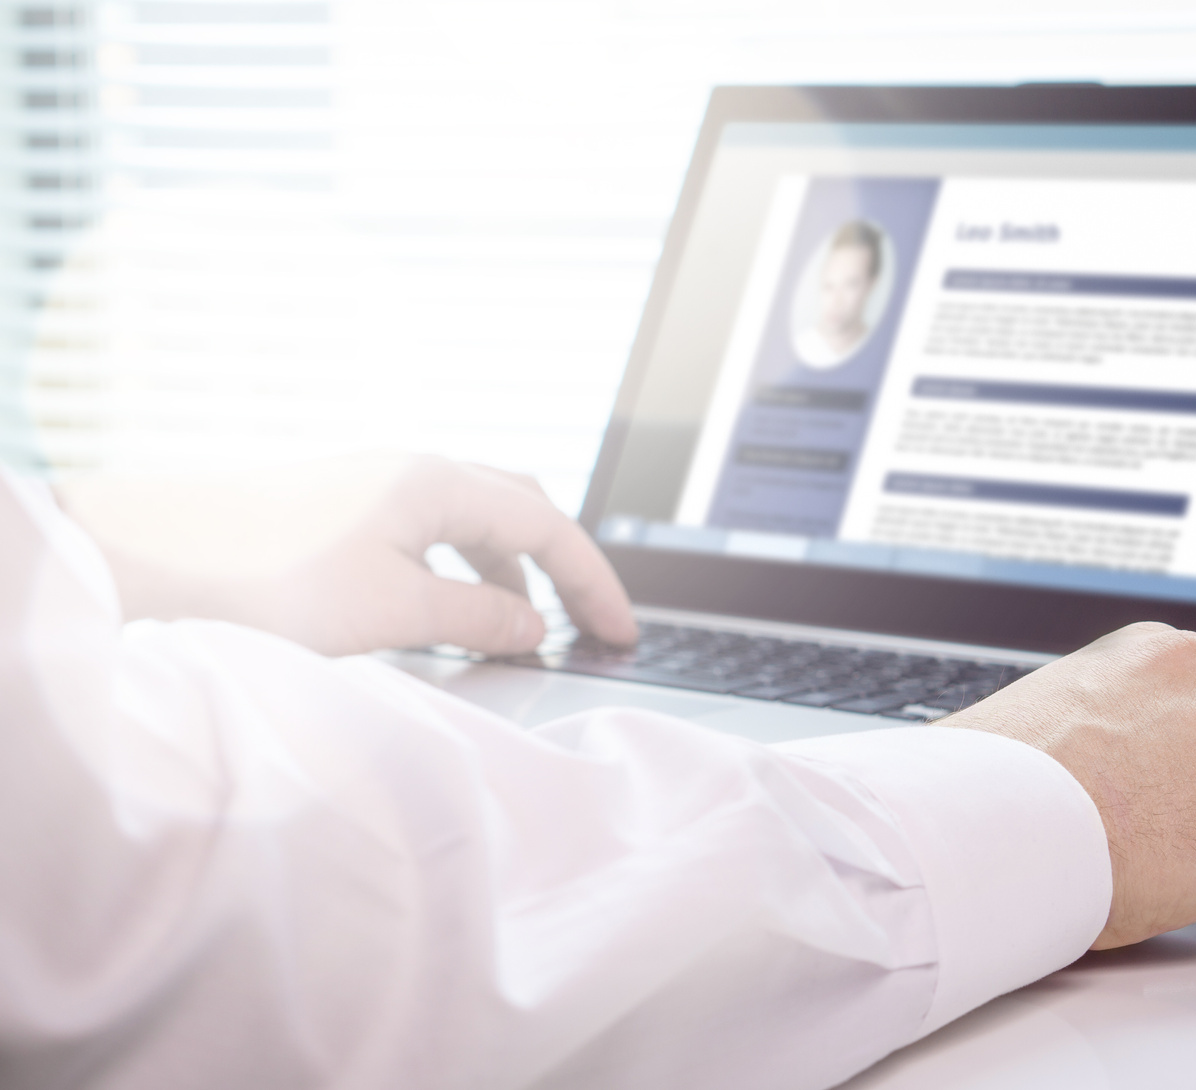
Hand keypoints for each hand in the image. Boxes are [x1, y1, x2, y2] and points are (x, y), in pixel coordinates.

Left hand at [54, 452, 636, 656]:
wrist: (147, 556)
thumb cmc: (265, 578)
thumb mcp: (392, 612)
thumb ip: (475, 619)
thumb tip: (532, 625)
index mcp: (437, 482)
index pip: (549, 526)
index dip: (594, 583)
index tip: (621, 633)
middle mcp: (410, 470)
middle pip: (518, 506)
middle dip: (560, 564)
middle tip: (584, 620)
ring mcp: (371, 485)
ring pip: (469, 520)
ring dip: (505, 571)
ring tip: (515, 628)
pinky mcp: (337, 509)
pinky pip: (425, 532)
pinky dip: (457, 569)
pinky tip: (439, 609)